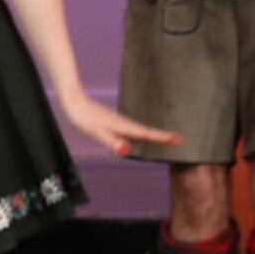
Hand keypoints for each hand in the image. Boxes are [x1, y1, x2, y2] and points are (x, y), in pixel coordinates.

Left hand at [64, 93, 183, 157]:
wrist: (75, 102)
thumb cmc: (84, 118)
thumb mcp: (97, 132)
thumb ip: (111, 141)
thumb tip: (125, 151)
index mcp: (123, 126)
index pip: (146, 134)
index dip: (162, 137)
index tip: (178, 138)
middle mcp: (124, 123)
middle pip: (147, 131)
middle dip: (163, 136)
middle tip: (179, 139)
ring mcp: (119, 121)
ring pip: (140, 129)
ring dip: (154, 133)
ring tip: (166, 138)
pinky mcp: (114, 120)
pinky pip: (133, 127)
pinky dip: (142, 131)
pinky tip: (140, 134)